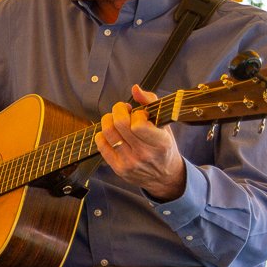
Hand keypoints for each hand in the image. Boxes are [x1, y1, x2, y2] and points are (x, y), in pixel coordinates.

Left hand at [99, 85, 186, 199]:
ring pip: (107, 132)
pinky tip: (112, 133)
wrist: (165, 177)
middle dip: (118, 109)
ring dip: (109, 119)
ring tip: (117, 120)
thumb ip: (151, 103)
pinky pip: (101, 144)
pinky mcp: (118, 168)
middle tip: (124, 110)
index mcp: (160, 143)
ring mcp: (130, 162)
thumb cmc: (164, 147)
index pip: (138, 124)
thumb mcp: (164, 124)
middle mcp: (144, 154)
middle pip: (119, 124)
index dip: (136, 113)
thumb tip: (135, 89)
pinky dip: (103, 133)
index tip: (140, 114)